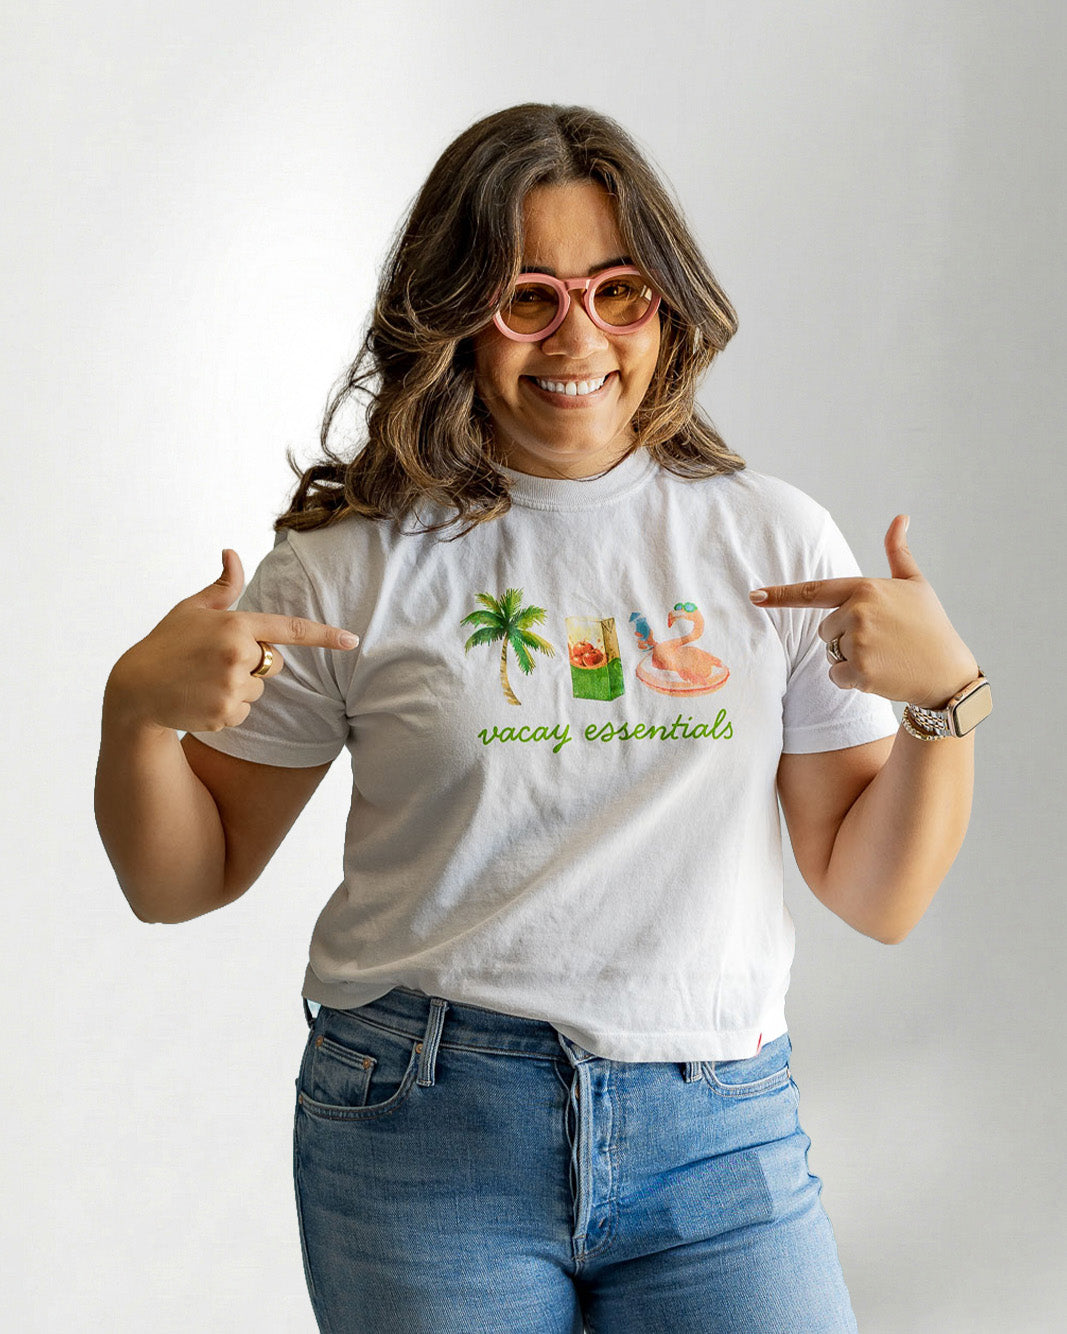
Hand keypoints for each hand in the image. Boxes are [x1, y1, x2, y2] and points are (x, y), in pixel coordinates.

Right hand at [106, 549, 358, 733]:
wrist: (135, 689)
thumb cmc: (167, 643)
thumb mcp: (192, 610)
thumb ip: (223, 587)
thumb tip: (233, 553)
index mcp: (235, 625)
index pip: (290, 630)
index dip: (324, 636)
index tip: (351, 640)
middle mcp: (238, 655)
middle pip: (274, 664)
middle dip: (254, 663)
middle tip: (214, 661)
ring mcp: (232, 686)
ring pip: (259, 690)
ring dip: (240, 687)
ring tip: (203, 681)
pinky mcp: (225, 714)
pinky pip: (244, 712)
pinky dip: (227, 709)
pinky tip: (200, 699)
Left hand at [749, 515, 977, 707]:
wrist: (947, 672)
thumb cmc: (930, 625)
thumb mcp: (916, 584)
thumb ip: (898, 552)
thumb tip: (900, 518)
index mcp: (865, 588)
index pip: (813, 591)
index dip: (780, 595)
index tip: (754, 596)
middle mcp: (858, 611)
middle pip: (826, 630)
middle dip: (847, 637)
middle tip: (882, 640)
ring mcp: (858, 642)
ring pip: (830, 654)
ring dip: (850, 659)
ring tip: (884, 656)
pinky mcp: (860, 671)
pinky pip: (836, 676)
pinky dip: (853, 680)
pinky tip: (881, 674)